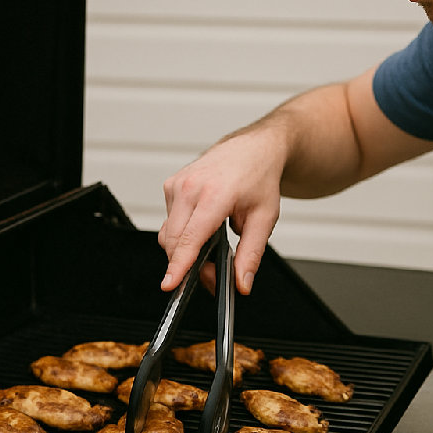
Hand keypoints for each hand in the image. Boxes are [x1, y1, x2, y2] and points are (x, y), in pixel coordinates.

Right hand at [158, 126, 286, 294]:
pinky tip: (203, 227)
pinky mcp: (171, 185)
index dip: (179, 265)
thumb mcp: (264, 218)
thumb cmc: (259, 177)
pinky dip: (182, 232)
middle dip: (189, 265)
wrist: (253, 149)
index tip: (170, 284)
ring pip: (168, 233)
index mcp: (214, 194)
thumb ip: (251, 254)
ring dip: (184, 249)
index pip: (190, 237)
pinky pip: (169, 220)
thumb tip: (241, 282)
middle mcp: (190, 187)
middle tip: (213, 274)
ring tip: (213, 248)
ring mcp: (177, 184)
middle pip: (174, 241)